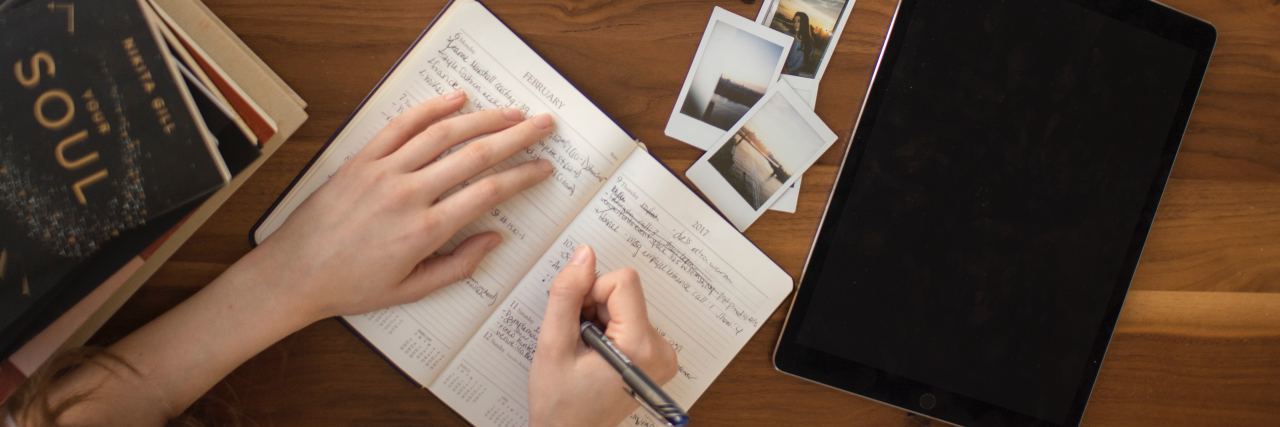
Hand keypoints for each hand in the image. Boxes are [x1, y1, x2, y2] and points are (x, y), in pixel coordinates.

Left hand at [251, 90, 554, 320]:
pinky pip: (401, 126)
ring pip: (443, 134)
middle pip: (475, 154)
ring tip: (512, 111)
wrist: (295, 273)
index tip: (544, 168)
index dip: (523, 176)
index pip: (488, 192)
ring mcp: (383, 171)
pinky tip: (457, 99)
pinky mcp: (362, 159)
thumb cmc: (352, 286)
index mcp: (425, 230)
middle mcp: (408, 194)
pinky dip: (431, 109)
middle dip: (517, 137)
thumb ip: (458, 265)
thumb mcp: (412, 290)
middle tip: (544, 125)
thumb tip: (495, 238)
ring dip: (483, 118)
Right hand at [529, 245, 678, 426]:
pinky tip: (595, 354)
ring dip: (599, 318)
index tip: (577, 321)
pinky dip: (608, 329)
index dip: (591, 293)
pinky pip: (630, 319)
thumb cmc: (560, 402)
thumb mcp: (553, 345)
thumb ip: (567, 295)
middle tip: (577, 341)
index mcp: (641, 346)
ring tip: (585, 352)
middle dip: (593, 307)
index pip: (623, 282)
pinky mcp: (655, 356)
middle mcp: (661, 349)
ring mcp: (662, 354)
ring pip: (625, 304)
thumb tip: (584, 254)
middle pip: (625, 292)